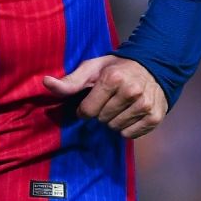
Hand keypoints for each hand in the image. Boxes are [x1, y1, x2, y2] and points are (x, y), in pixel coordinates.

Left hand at [43, 55, 167, 138]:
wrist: (153, 66)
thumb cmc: (116, 68)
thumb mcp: (92, 68)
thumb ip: (70, 81)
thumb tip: (45, 82)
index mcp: (113, 78)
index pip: (87, 111)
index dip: (85, 108)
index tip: (91, 100)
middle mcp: (131, 91)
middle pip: (102, 120)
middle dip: (101, 113)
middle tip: (108, 100)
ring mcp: (144, 105)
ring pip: (116, 128)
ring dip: (113, 120)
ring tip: (119, 105)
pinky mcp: (154, 117)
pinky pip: (130, 134)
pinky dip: (127, 128)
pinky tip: (129, 113)